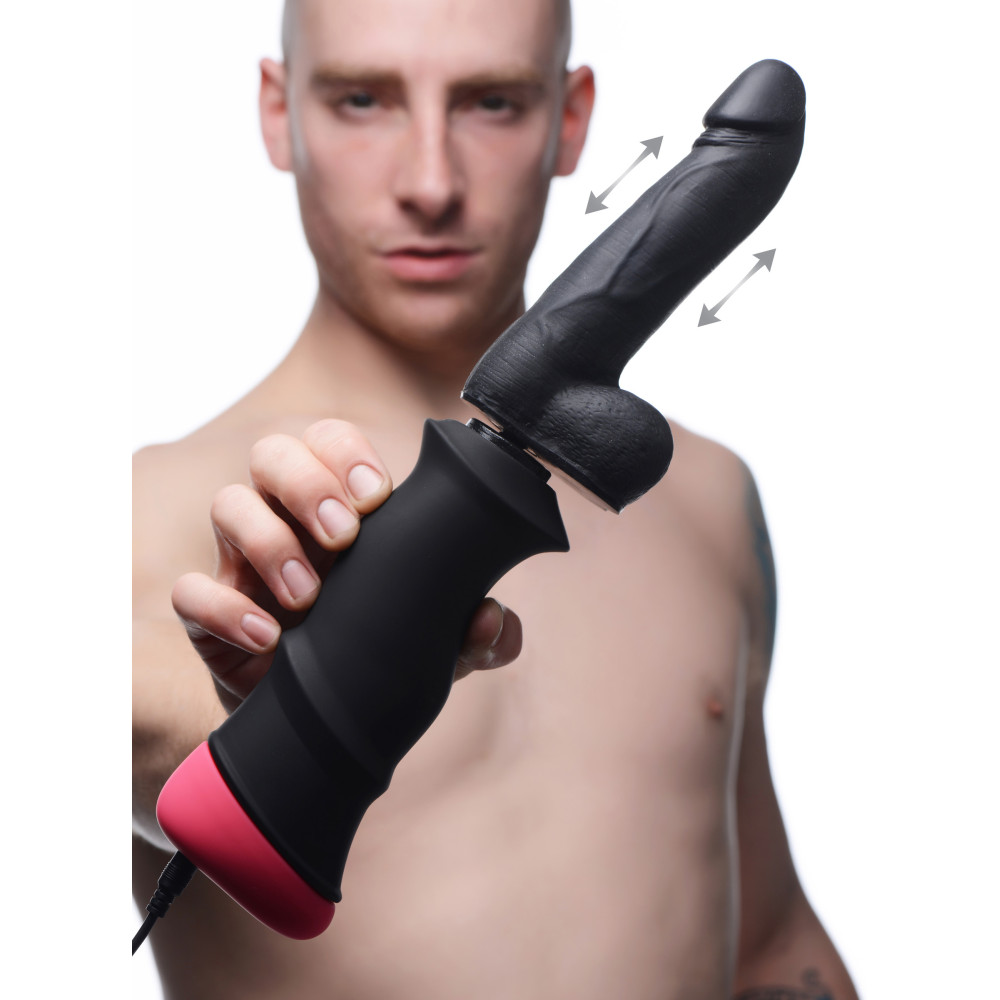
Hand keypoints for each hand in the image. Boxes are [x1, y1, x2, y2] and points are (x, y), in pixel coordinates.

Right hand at [171, 419, 521, 712]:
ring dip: (268, 540)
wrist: (320, 726)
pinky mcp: (209, 617)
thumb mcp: (429, 646)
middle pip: (273, 453)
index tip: (379, 495)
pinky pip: (189, 592)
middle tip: (344, 536)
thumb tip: (493, 619)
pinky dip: (223, 608)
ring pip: (228, 503)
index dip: (347, 453)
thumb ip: (469, 633)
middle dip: (307, 482)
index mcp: (342, 511)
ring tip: (308, 595)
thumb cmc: (374, 658)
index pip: (332, 444)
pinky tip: (267, 637)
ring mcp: (243, 565)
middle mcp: (289, 522)